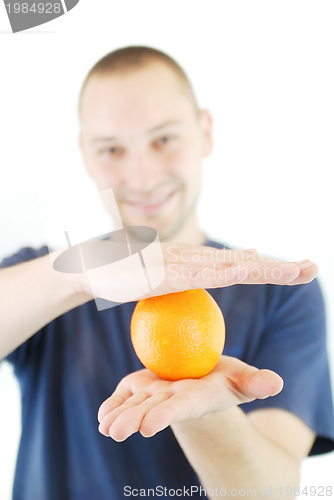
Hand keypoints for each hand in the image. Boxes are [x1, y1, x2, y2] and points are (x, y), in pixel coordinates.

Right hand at [74, 243, 317, 301]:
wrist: (95, 265)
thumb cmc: (129, 274)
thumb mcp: (167, 275)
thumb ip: (194, 275)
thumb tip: (224, 271)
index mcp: (198, 261)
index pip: (242, 265)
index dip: (271, 268)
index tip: (300, 270)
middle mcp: (195, 257)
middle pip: (245, 263)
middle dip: (280, 266)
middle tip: (313, 267)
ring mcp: (182, 262)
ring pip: (231, 267)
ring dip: (265, 269)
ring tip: (296, 271)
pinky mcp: (166, 271)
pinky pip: (201, 275)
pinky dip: (227, 272)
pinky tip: (249, 271)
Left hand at [97, 356, 282, 441]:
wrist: (200, 382)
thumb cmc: (223, 380)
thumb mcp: (242, 378)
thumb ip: (256, 381)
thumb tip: (276, 383)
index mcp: (195, 398)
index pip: (181, 407)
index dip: (166, 415)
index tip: (149, 426)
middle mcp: (171, 400)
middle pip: (152, 410)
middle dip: (134, 420)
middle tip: (116, 432)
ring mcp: (153, 395)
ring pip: (134, 405)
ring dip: (118, 416)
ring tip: (105, 428)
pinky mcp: (140, 387)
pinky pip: (124, 395)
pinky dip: (113, 403)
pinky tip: (103, 415)